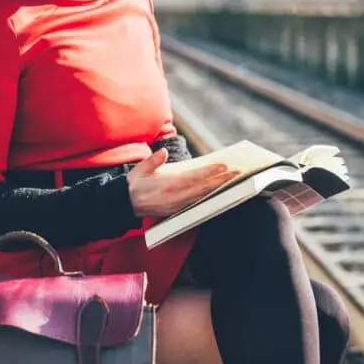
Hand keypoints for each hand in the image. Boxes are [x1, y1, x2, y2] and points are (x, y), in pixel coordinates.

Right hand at [126, 148, 240, 217]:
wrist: (125, 205)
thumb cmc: (134, 184)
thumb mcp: (140, 170)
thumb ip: (153, 161)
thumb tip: (164, 153)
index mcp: (168, 184)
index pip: (194, 176)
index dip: (210, 171)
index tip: (224, 165)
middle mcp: (176, 196)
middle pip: (204, 188)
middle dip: (222, 180)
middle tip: (238, 173)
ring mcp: (177, 205)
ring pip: (203, 197)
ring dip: (219, 189)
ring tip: (233, 181)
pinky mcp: (177, 211)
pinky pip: (197, 204)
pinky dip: (209, 198)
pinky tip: (218, 193)